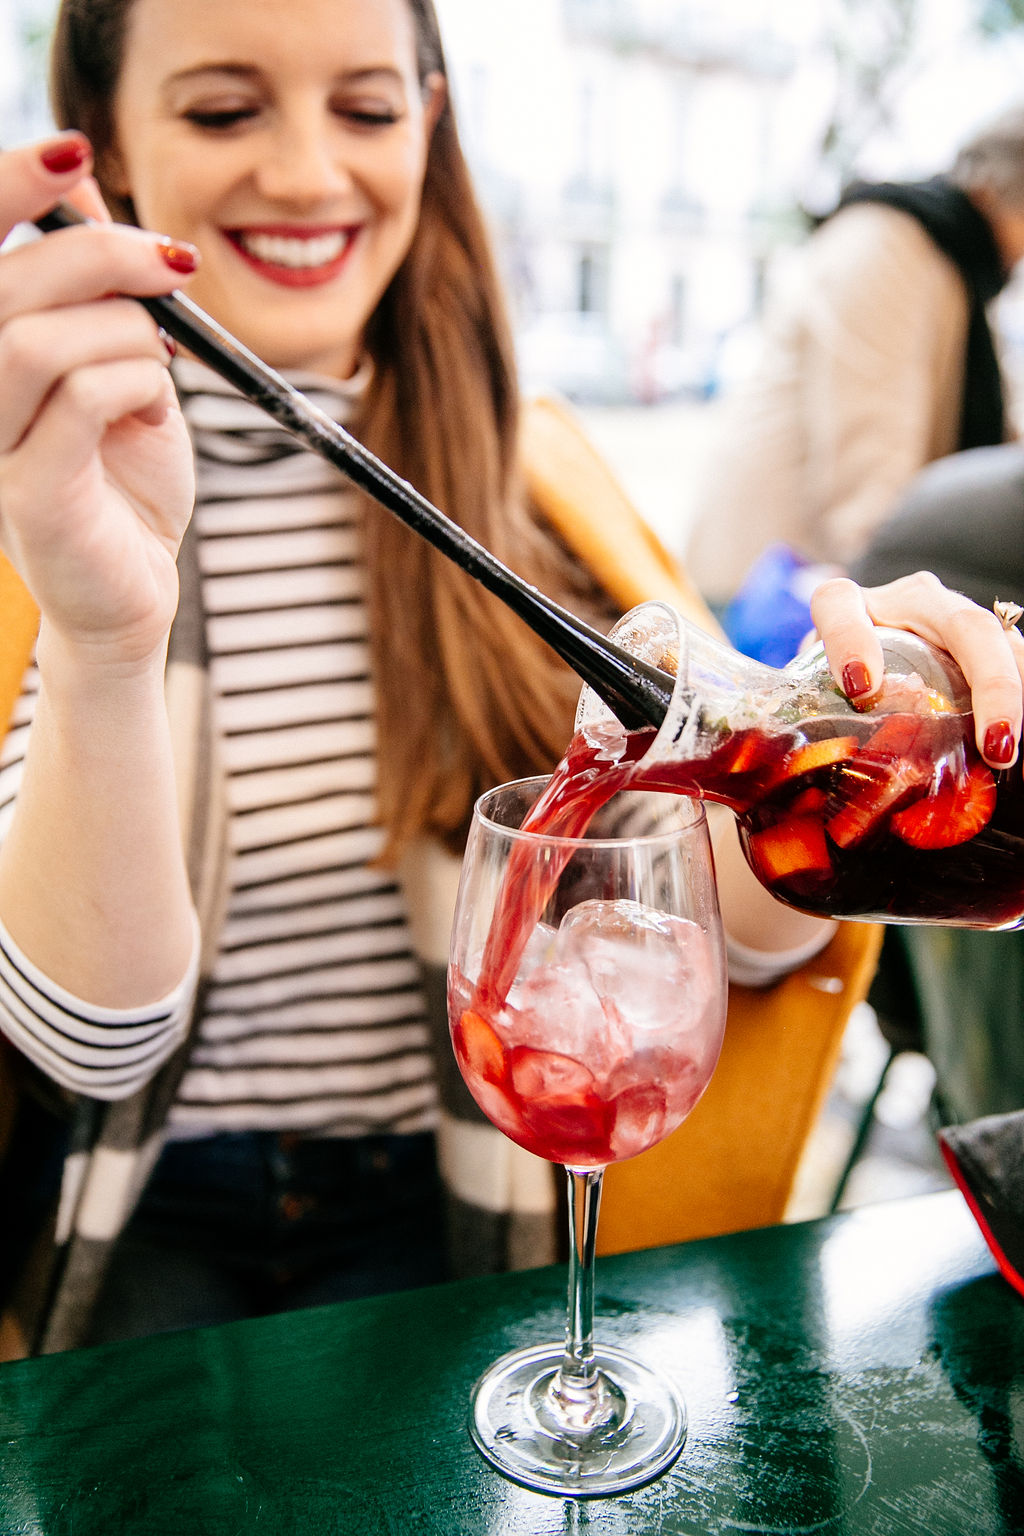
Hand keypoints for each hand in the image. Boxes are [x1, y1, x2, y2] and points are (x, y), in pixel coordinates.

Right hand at [0, 134, 198, 667]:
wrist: (135, 594)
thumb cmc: (125, 485)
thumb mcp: (121, 367)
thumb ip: (98, 293)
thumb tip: (82, 185)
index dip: (7, 187)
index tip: (73, 152)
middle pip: (2, 284)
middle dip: (98, 252)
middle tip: (171, 265)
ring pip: (32, 340)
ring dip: (123, 330)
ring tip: (165, 357)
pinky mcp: (29, 494)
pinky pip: (76, 400)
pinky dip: (134, 380)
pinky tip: (155, 398)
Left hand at [810, 571, 1023, 770]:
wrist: (871, 655)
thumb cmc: (839, 675)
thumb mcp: (816, 687)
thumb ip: (809, 710)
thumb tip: (811, 766)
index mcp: (850, 603)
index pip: (839, 605)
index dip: (849, 640)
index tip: (860, 687)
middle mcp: (910, 600)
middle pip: (964, 623)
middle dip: (988, 682)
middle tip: (993, 742)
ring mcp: (952, 615)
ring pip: (999, 639)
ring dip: (1012, 692)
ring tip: (1005, 748)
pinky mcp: (981, 639)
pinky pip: (1013, 657)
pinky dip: (1017, 692)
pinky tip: (1011, 734)